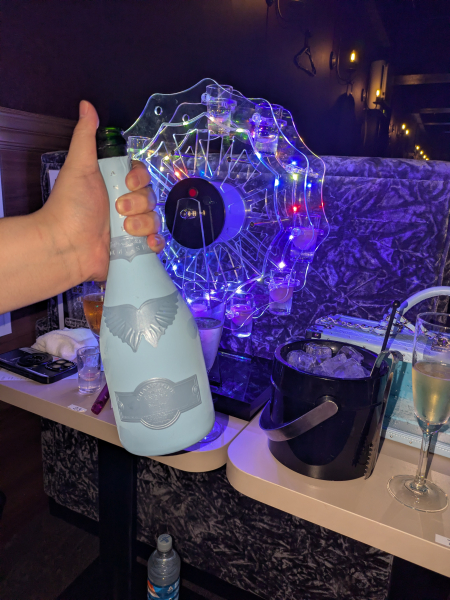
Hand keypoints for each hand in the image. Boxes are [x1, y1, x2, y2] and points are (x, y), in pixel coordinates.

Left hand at [39, 100, 164, 283]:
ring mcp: (130, 227)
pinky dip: (155, 242)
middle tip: (119, 208)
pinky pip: (156, 241)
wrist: (66, 246)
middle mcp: (123, 205)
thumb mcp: (79, 167)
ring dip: (144, 223)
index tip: (129, 181)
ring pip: (155, 218)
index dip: (140, 178)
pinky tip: (146, 242)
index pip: (141, 175)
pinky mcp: (134, 248)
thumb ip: (85, 137)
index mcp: (113, 185)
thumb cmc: (70, 206)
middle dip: (139, 202)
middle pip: (151, 196)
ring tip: (124, 229)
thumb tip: (86, 105)